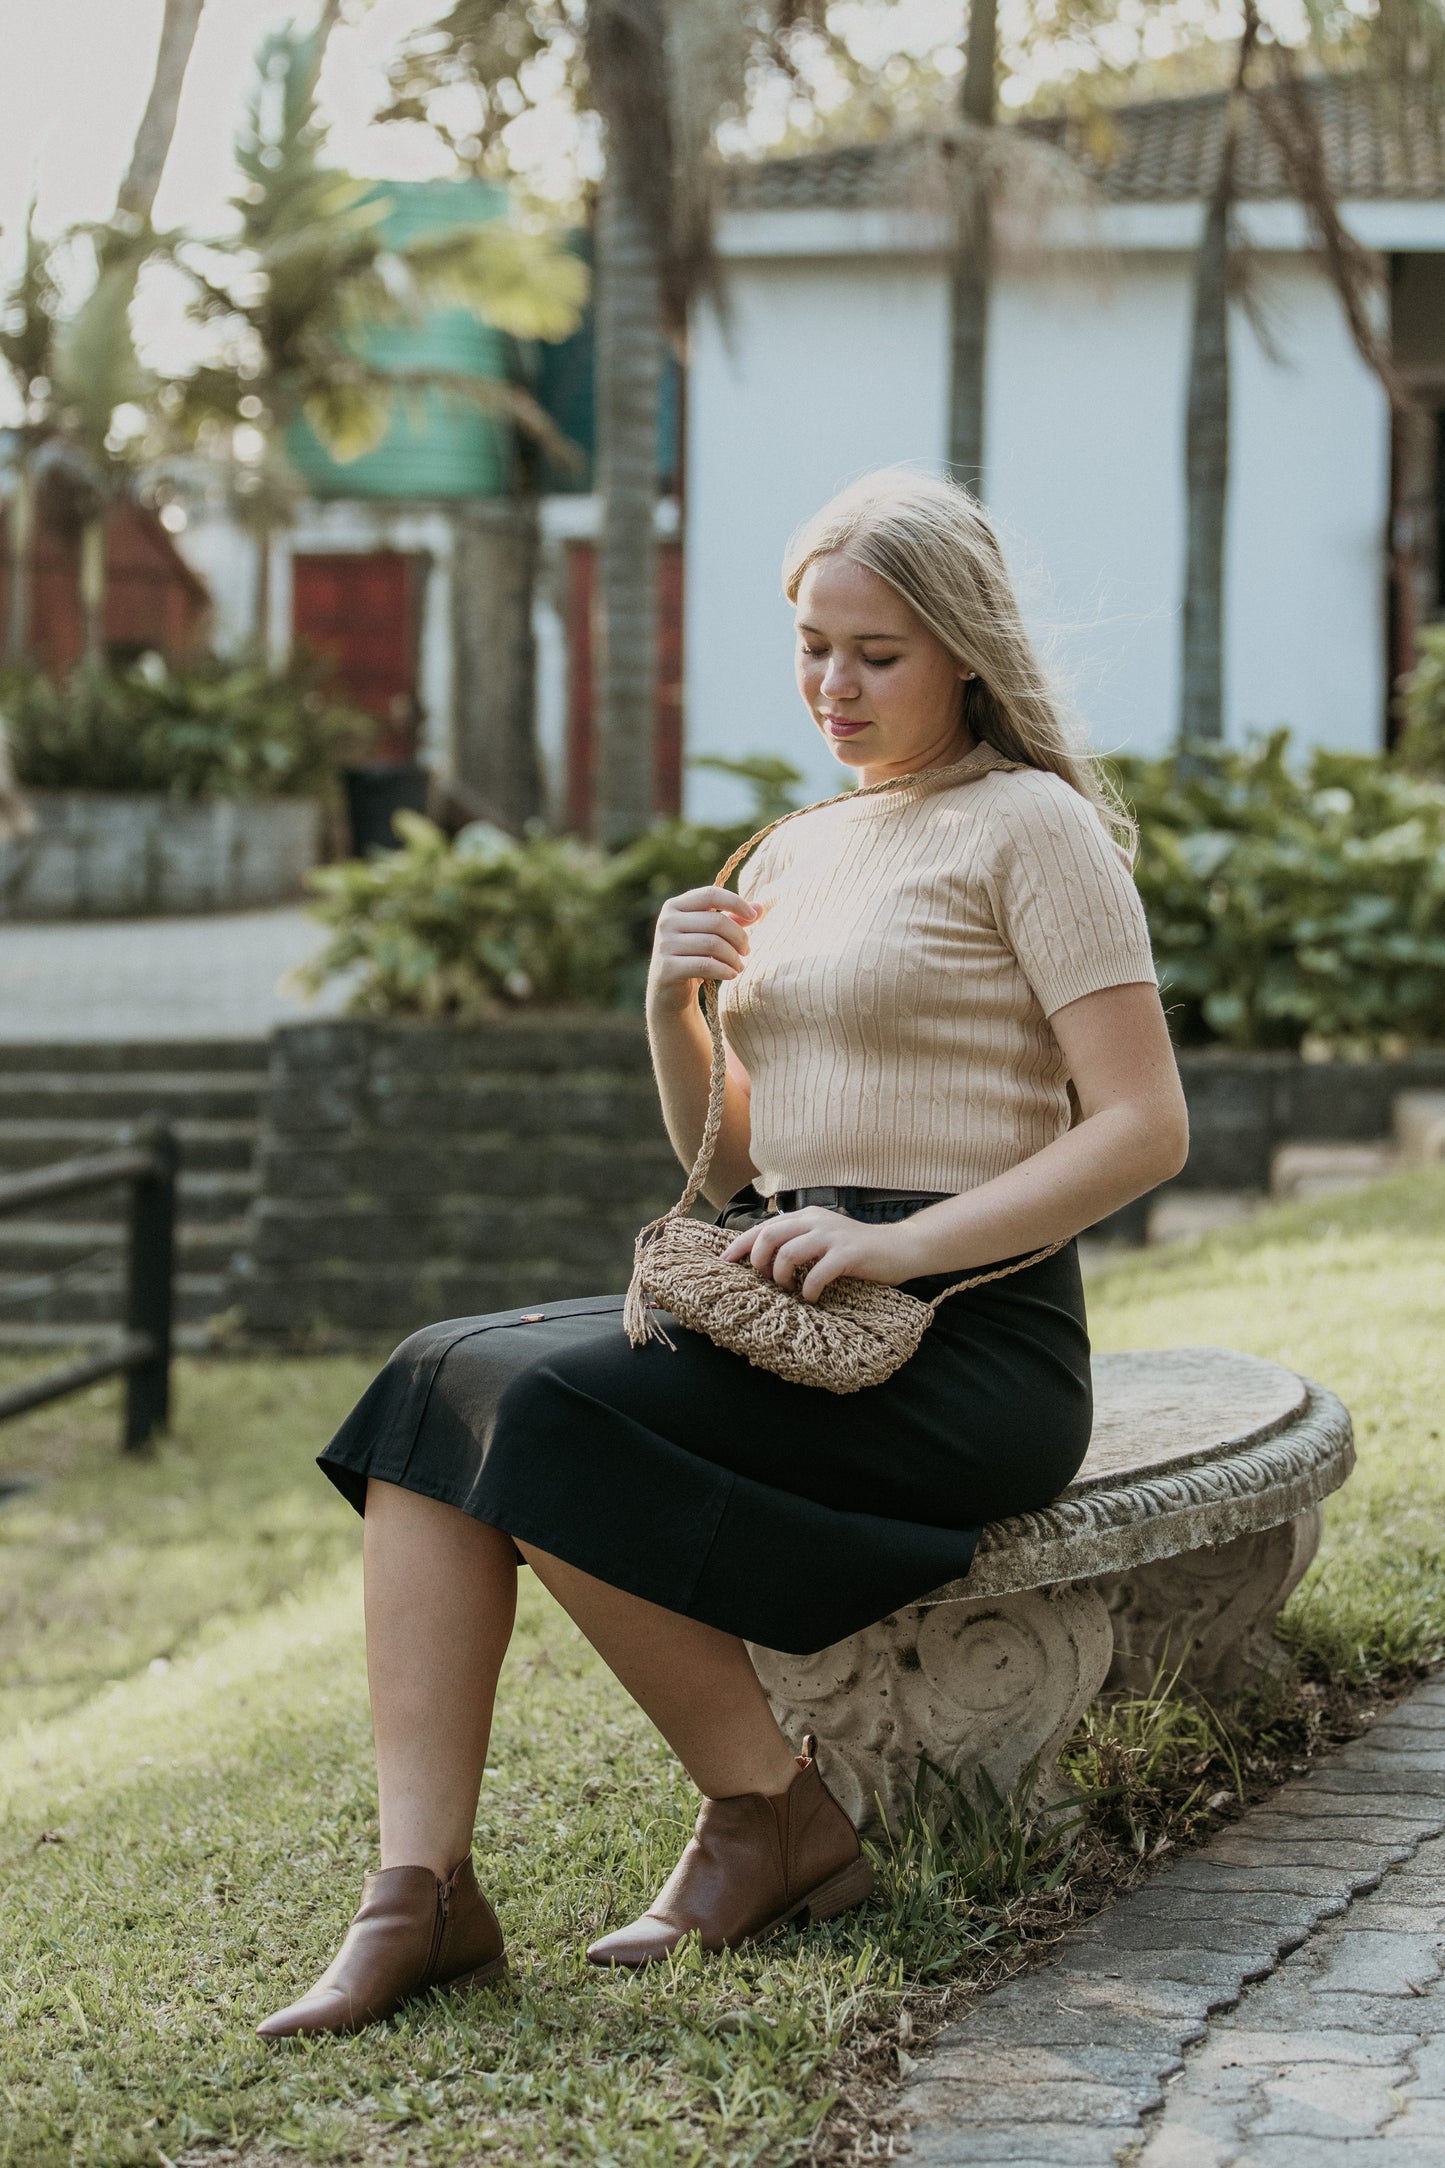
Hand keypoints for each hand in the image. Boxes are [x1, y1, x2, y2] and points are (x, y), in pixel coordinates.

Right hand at [647, 885, 759, 1014]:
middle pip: (716, 921)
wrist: (669, 992)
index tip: (754, 916)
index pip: (710, 894)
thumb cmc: (693, 957)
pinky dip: (724, 970)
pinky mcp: (667, 968)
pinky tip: (732, 974)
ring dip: (733, 957)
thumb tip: (760, 908)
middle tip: (746, 951)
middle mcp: (666, 922)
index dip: (735, 902)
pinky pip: (705, 965)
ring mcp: (665, 945)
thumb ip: (733, 919)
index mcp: (675, 906)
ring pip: (713, 944)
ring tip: (739, 965)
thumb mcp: (711, 935)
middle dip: (739, 937)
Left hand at [719, 1208, 918, 1303]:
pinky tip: (812, 1298)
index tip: (724, 1263)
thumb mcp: (822, 1241)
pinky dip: (808, 1289)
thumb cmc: (857, 1252)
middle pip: (769, 1235)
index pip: (763, 1227)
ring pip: (788, 1253)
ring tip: (789, 1290)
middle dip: (758, 1261)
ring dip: (782, 1276)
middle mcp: (816, 1221)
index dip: (740, 1245)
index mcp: (806, 1217)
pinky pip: (817, 1273)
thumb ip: (798, 1243)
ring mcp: (832, 1236)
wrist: (900, 1249)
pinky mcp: (848, 1253)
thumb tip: (763, 1261)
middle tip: (766, 1280)